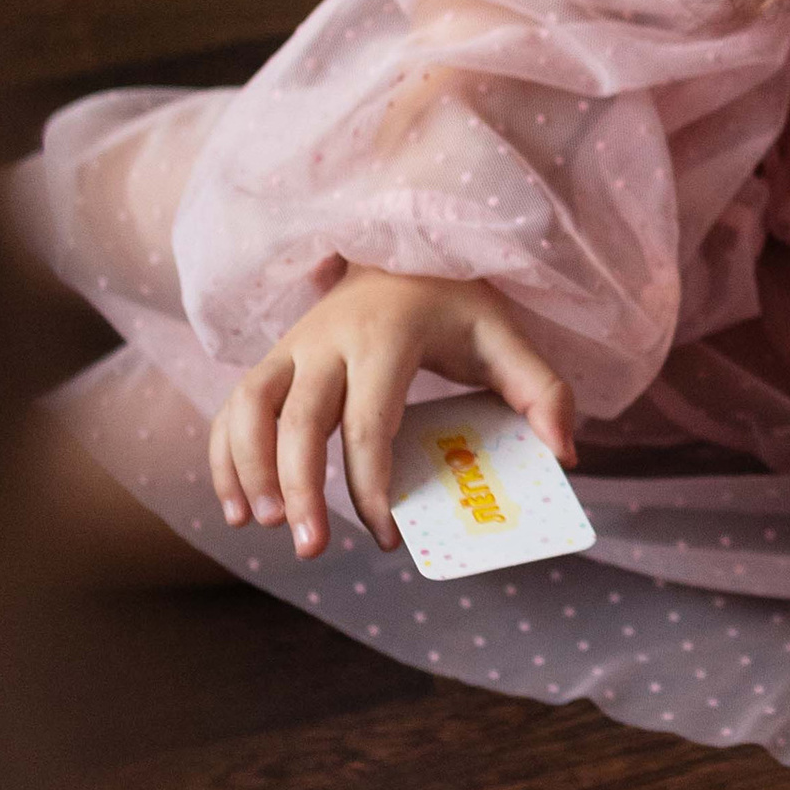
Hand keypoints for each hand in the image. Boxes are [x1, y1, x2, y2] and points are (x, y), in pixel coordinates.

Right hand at [208, 267, 576, 558]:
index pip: (369, 421)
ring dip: (248, 469)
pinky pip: (233, 406)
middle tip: (311, 549)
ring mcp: (292, 346)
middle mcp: (328, 339)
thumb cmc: (456, 302)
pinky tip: (237, 506)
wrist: (401, 240)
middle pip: (298, 420)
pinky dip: (225, 455)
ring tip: (262, 526)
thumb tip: (565, 454)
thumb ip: (543, 391)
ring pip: (250, 407)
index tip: (385, 536)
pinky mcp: (272, 357)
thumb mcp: (506, 335)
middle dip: (298, 488)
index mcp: (388, 337)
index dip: (372, 485)